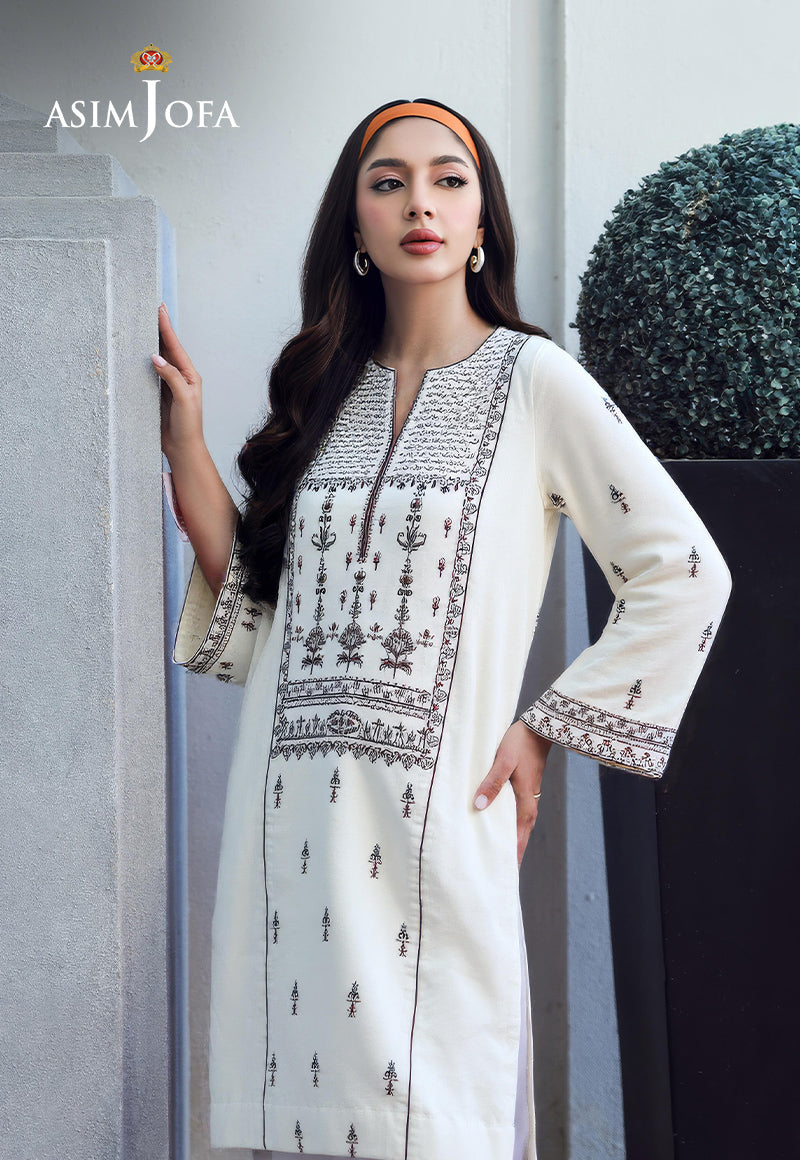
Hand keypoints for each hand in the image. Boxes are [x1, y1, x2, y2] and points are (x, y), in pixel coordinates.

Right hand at [152, 302, 204, 458]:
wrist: (182, 448)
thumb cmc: (188, 425)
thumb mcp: (184, 399)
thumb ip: (171, 377)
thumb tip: (155, 357)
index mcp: (189, 375)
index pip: (175, 346)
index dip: (166, 327)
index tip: (159, 308)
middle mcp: (178, 377)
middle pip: (165, 348)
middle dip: (157, 329)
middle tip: (148, 309)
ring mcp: (166, 385)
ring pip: (155, 359)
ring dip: (148, 343)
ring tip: (139, 325)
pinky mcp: (156, 394)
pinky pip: (147, 374)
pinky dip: (140, 362)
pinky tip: (134, 354)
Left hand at [474, 719, 552, 868]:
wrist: (539, 727)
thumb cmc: (520, 742)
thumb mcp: (503, 761)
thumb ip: (492, 782)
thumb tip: (479, 806)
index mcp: (525, 800)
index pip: (519, 835)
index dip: (512, 854)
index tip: (506, 874)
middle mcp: (529, 802)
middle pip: (521, 834)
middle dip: (512, 852)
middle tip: (502, 872)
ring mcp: (529, 795)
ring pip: (520, 824)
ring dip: (512, 839)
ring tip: (500, 854)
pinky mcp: (525, 788)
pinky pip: (518, 813)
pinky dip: (511, 824)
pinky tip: (500, 824)